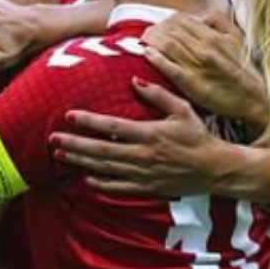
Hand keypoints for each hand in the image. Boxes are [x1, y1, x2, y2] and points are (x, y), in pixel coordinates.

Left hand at [50, 78, 220, 195]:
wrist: (216, 169)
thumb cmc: (198, 136)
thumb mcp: (182, 110)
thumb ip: (157, 94)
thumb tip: (133, 80)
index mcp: (150, 134)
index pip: (112, 127)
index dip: (89, 122)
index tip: (69, 116)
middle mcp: (143, 155)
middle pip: (102, 150)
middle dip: (75, 144)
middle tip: (53, 139)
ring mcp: (144, 174)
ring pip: (106, 168)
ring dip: (81, 162)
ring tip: (60, 154)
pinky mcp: (148, 188)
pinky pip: (120, 188)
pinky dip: (101, 184)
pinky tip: (85, 178)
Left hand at [142, 11, 269, 130]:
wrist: (255, 99)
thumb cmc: (242, 70)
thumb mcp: (236, 39)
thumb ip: (219, 22)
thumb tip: (200, 15)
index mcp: (214, 36)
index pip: (180, 19)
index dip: (166, 20)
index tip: (160, 25)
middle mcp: (204, 48)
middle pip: (170, 30)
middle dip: (156, 29)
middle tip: (148, 33)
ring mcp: (196, 65)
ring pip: (166, 44)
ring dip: (151, 40)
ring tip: (144, 41)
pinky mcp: (190, 82)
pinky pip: (167, 66)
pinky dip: (154, 57)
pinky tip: (147, 53)